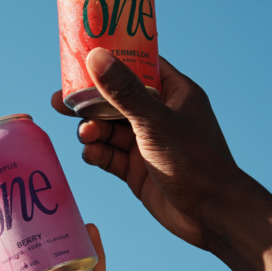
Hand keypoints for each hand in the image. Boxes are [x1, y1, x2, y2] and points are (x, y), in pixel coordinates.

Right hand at [51, 48, 252, 249]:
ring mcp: (148, 145)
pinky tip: (90, 153)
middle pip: (116, 101)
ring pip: (110, 130)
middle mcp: (160, 116)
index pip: (141, 66)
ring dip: (92, 130)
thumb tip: (96, 57)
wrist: (211, 214)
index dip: (113, 59)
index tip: (84, 56)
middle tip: (59, 100)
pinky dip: (98, 153)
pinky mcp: (138, 171)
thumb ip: (124, 91)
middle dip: (89, 102)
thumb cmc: (194, 160)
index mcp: (175, 94)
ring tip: (84, 135)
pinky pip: (110, 156)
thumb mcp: (155, 121)